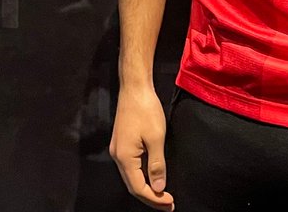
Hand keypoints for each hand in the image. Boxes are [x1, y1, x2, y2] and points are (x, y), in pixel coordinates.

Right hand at [109, 85, 173, 209]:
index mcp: (124, 157)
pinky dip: (142, 176)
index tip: (170, 203)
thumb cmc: (145, 109)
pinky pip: (131, 167)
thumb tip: (159, 188)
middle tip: (169, 204)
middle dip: (151, 197)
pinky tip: (153, 177)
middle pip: (133, 185)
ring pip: (131, 177)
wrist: (134, 87)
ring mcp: (118, 149)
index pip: (139, 188)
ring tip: (163, 194)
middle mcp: (117, 156)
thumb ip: (157, 165)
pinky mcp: (122, 143)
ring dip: (147, 187)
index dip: (155, 199)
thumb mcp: (156, 138)